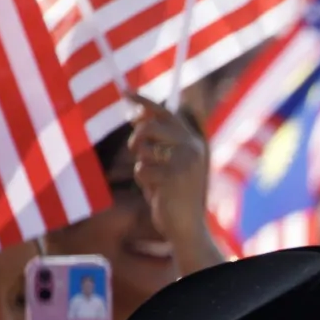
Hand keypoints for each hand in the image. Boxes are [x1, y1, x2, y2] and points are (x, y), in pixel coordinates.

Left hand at [126, 94, 222, 275]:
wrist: (189, 228)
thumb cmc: (176, 196)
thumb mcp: (171, 165)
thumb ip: (159, 142)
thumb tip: (137, 116)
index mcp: (194, 143)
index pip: (167, 113)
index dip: (145, 102)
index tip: (125, 92)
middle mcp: (192, 148)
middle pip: (150, 126)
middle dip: (137, 139)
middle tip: (135, 149)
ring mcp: (184, 161)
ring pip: (144, 149)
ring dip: (142, 165)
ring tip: (155, 181)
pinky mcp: (173, 176)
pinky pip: (142, 170)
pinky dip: (144, 182)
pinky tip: (157, 194)